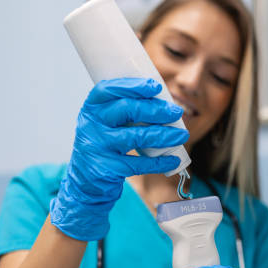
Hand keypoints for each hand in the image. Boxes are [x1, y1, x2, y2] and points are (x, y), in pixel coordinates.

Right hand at [50, 78, 187, 240]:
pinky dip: (159, 162)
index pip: (108, 89)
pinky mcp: (107, 168)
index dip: (132, 86)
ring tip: (181, 135)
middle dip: (156, 110)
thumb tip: (161, 100)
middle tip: (176, 112)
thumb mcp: (105, 124)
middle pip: (127, 110)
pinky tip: (173, 159)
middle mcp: (91, 125)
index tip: (155, 86)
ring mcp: (98, 147)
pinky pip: (138, 164)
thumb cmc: (104, 145)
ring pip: (136, 137)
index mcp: (91, 108)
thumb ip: (124, 111)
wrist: (86, 181)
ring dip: (163, 135)